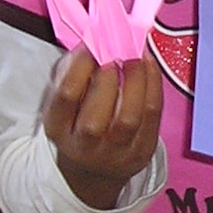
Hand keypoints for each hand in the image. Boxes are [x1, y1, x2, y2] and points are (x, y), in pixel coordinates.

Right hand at [41, 46, 162, 209]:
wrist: (94, 170)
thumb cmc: (78, 125)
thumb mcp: (64, 105)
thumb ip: (71, 75)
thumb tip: (94, 42)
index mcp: (59, 129)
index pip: (67, 97)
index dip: (80, 66)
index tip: (91, 43)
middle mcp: (85, 146)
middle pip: (96, 114)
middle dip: (108, 74)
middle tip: (116, 48)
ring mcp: (116, 153)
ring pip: (129, 116)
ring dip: (135, 78)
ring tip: (136, 55)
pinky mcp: (142, 151)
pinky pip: (152, 115)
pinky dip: (153, 85)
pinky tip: (149, 65)